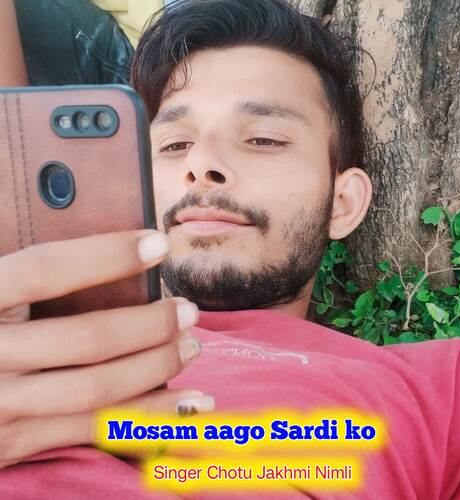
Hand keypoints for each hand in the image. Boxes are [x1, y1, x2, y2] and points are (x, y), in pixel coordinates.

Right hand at [0, 230, 213, 468]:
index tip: (159, 244)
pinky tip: (187, 406)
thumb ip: (24, 270)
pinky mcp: (10, 444)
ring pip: (97, 389)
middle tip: (189, 311)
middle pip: (87, 338)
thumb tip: (84, 218)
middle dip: (150, 325)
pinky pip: (91, 429)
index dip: (107, 255)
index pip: (46, 269)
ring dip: (156, 367)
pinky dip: (146, 416)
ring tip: (192, 347)